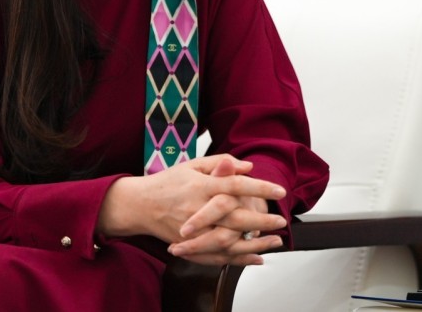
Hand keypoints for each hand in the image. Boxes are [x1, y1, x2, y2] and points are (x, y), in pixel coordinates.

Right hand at [169, 157, 286, 265]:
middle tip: (281, 221)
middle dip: (261, 220)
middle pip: (234, 217)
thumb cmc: (168, 181)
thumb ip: (220, 162)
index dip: (258, 188)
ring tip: (275, 241)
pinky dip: (238, 259)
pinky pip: (217, 256)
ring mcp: (193, 231)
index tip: (279, 191)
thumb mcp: (192, 165)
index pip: (234, 185)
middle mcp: (197, 209)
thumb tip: (248, 167)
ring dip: (254, 243)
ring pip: (227, 241)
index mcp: (200, 185)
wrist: (140, 204)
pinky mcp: (190, 245)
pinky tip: (256, 257)